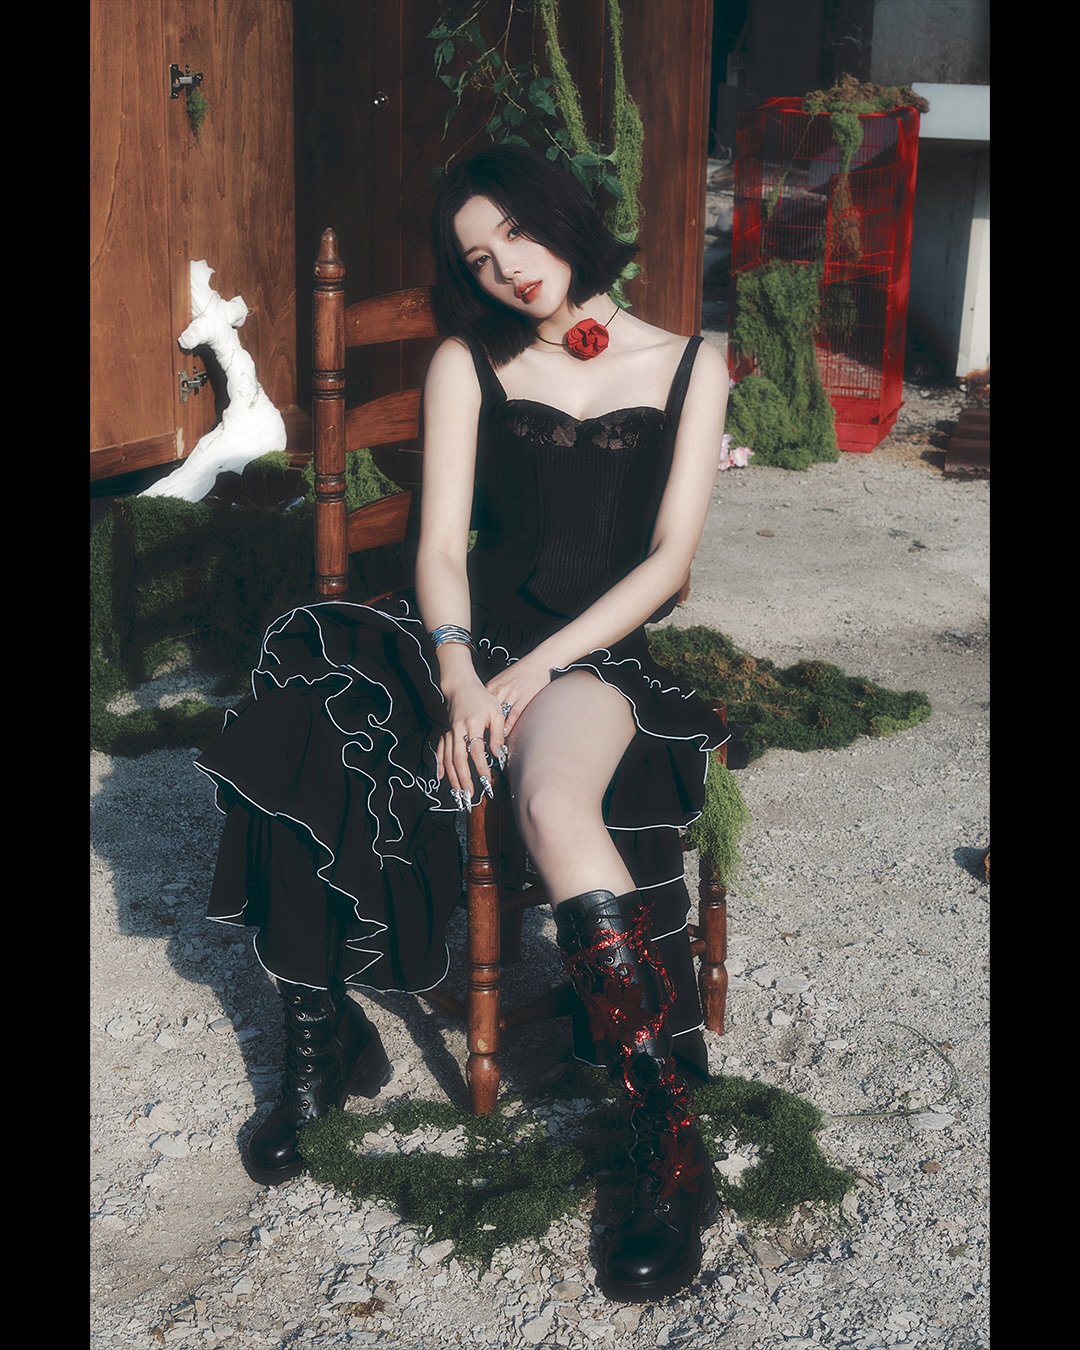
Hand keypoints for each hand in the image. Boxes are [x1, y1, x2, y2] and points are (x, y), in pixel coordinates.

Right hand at [436, 676, 505, 802]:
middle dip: (463, 778)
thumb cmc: (481, 698)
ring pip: (448, 758)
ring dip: (453, 777)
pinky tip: (441, 777)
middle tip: (469, 794)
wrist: (461, 687)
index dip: (481, 767)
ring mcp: (449, 732)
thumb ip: (497, 733)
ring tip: (458, 792)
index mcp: (473, 724)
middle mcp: (458, 729)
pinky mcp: (445, 733)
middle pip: (458, 758)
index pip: (476, 750)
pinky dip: (439, 765)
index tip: (486, 780)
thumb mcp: (496, 712)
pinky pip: (440, 751)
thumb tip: (498, 754)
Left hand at [484, 655, 552, 739]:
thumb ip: (493, 694)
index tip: (474, 732)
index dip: (476, 721)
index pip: (479, 707)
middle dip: (483, 727)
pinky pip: (513, 716)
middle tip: (479, 741)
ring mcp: (511, 695)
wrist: (538, 662)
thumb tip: (485, 709)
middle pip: (487, 713)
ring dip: (495, 731)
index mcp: (492, 686)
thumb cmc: (521, 672)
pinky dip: (509, 727)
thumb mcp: (502, 681)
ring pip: (499, 717)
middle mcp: (500, 690)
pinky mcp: (524, 698)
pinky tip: (506, 735)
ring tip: (492, 743)